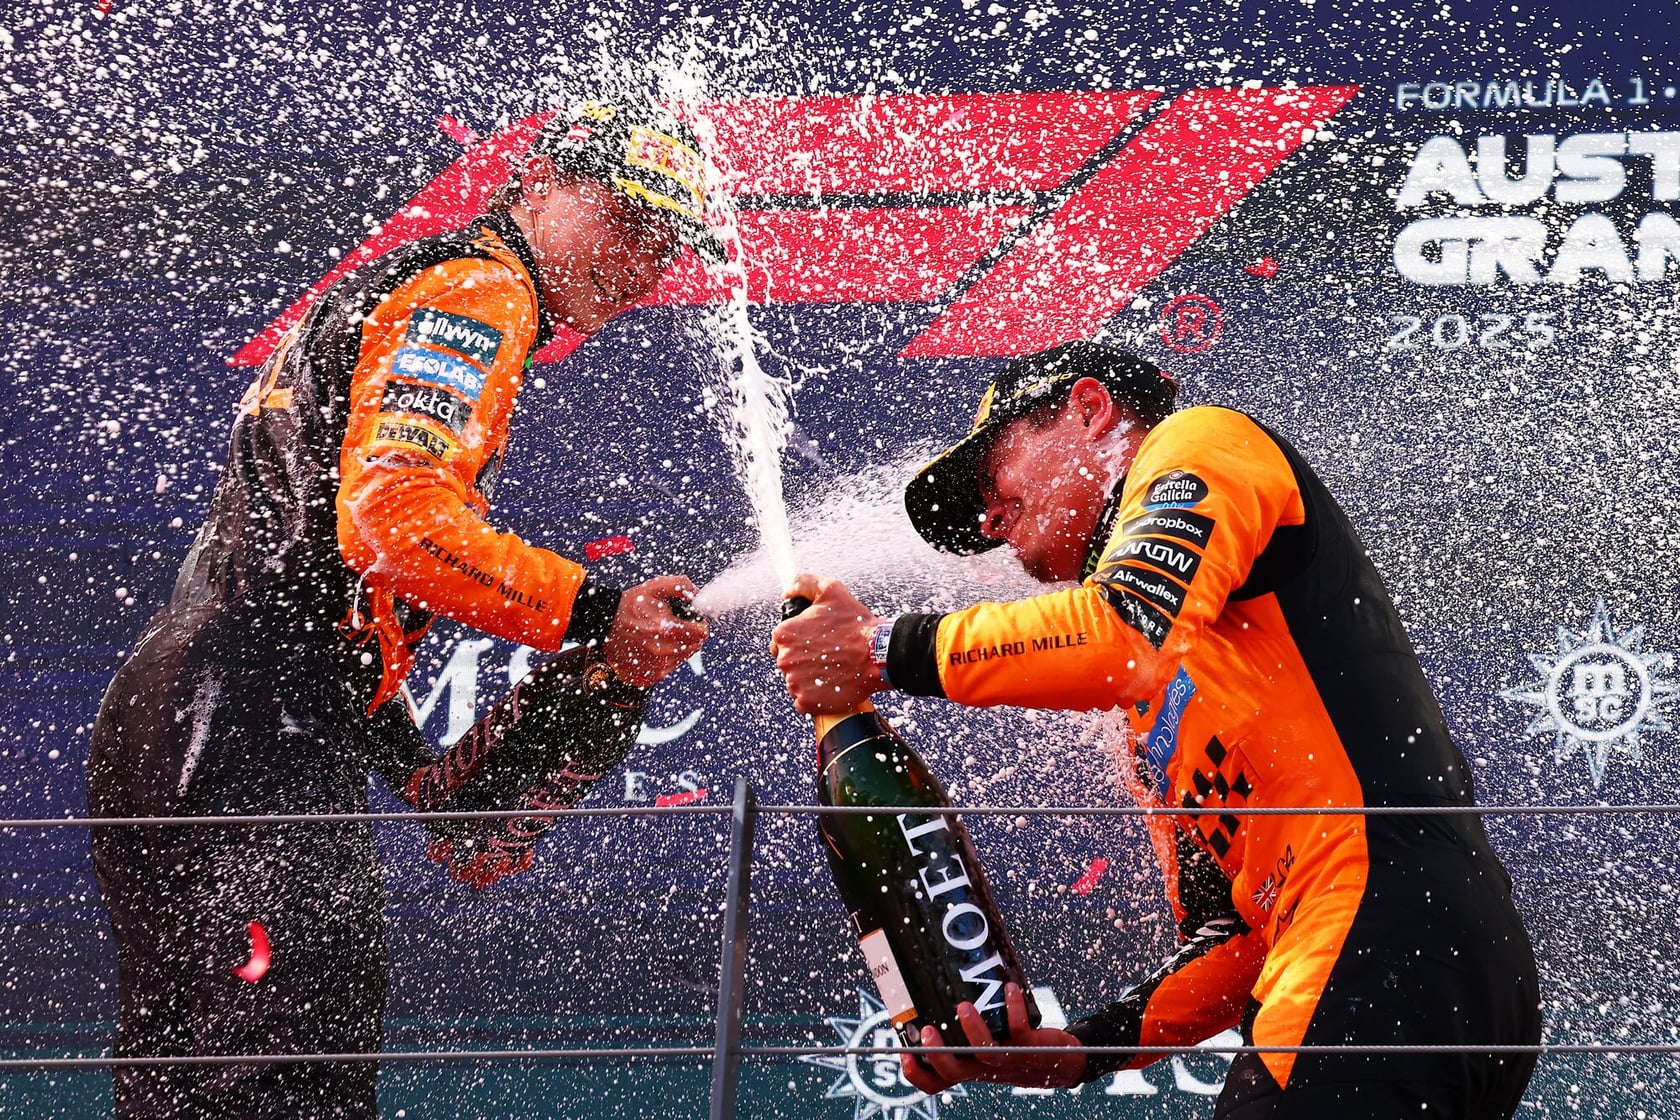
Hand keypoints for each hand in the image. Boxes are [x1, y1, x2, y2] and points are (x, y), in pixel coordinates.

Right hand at [602, 575, 707, 686]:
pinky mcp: (652, 675)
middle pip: (696, 646)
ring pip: (684, 657)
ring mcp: (658, 665)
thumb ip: (682, 585)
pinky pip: (671, 665)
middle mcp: (665, 651)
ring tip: (662, 633)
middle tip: (675, 624)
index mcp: (668, 629)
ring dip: (680, 645)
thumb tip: (698, 595)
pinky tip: (654, 644)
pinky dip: (667, 656)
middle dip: (690, 634)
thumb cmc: (631, 604)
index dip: (700, 624)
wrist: (605, 624)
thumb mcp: (655, 586)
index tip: (692, 620)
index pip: (702, 633)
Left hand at [770, 572, 886, 713]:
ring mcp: (795, 682)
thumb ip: (803, 583)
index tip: (815, 643)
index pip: (779, 642)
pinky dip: (815, 697)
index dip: (798, 641)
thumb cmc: (857, 625)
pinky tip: (831, 685)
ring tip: (832, 670)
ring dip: (809, 678)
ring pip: (794, 682)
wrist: (879, 655)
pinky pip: (803, 702)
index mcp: (784, 633)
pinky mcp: (807, 702)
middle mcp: (785, 659)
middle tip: (827, 656)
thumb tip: (786, 591)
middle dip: (803, 660)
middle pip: (787, 662)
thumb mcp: (831, 589)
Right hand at [900, 983, 1085, 1094]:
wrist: (1060, 1064)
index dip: (917, 1074)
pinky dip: (1014, 1008)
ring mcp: (1007, 1059)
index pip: (936, 1082)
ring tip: (964, 1006)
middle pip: (953, 1072)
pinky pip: (1020, 1030)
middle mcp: (984, 1068)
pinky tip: (1009, 988)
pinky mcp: (1031, 1047)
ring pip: (986, 1053)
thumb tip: (937, 986)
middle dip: (938, 1054)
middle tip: (927, 1032)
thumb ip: (964, 1029)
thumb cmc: (1015, 1050)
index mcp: (969, 1068)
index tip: (904, 1054)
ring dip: (973, 1030)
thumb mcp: (985, 1046)